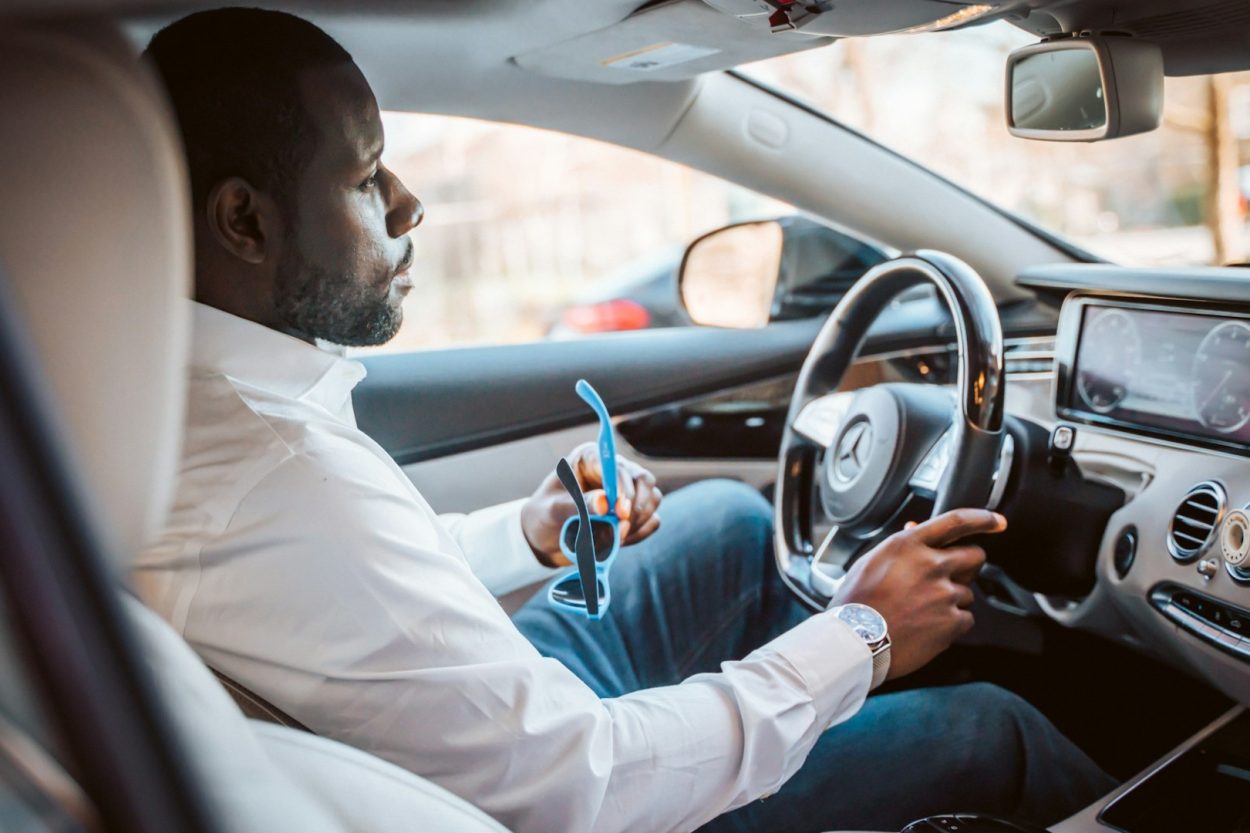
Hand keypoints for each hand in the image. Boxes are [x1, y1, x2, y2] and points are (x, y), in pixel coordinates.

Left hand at [520, 442, 662, 566]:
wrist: (544, 539)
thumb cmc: (544, 516)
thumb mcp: (554, 510)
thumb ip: (578, 505)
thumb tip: (604, 503)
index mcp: (591, 459)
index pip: (618, 467)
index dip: (623, 489)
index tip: (619, 513)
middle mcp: (613, 471)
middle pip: (644, 480)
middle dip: (635, 508)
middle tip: (618, 531)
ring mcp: (627, 491)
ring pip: (652, 500)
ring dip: (636, 522)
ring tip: (612, 538)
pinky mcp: (634, 512)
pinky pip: (652, 520)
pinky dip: (639, 533)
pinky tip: (617, 541)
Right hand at [831, 508, 1006, 679]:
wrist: (856, 641)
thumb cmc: (857, 602)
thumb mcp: (871, 562)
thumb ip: (900, 545)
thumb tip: (915, 527)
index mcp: (910, 545)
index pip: (956, 522)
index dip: (982, 519)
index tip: (997, 522)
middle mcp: (931, 565)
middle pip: (974, 556)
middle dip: (968, 566)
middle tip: (952, 578)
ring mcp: (944, 594)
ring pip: (967, 592)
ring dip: (952, 600)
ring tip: (922, 612)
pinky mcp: (952, 622)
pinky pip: (966, 619)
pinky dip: (952, 624)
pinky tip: (927, 628)